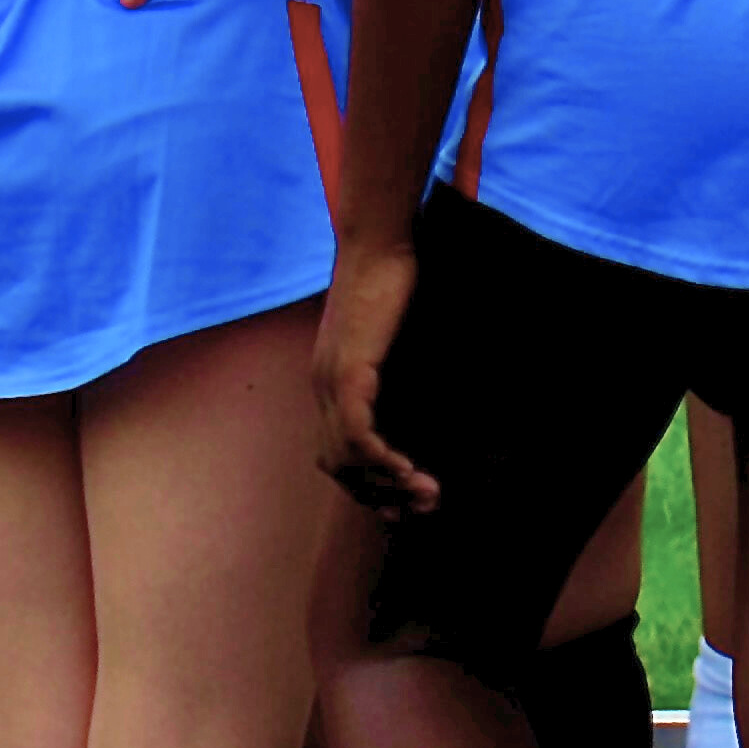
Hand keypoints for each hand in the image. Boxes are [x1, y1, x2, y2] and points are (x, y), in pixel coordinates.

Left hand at [316, 227, 437, 512]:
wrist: (379, 240)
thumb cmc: (393, 277)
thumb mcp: (393, 336)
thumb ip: (398, 367)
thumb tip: (426, 390)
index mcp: (330, 380)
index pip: (337, 451)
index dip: (369, 482)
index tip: (406, 500)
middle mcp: (322, 386)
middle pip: (336, 464)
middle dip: (378, 494)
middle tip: (420, 507)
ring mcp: (330, 380)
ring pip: (346, 456)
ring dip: (386, 482)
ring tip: (426, 492)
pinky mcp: (348, 372)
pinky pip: (357, 432)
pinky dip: (381, 457)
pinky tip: (410, 468)